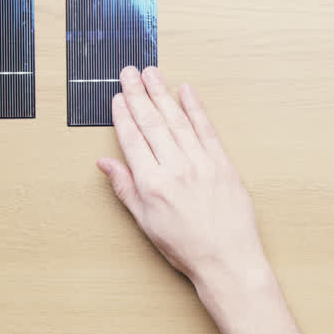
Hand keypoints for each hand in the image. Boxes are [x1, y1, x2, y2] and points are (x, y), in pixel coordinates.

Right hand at [97, 66, 269, 293]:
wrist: (227, 260)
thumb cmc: (186, 246)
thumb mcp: (145, 222)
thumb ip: (125, 188)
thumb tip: (105, 163)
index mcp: (153, 184)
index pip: (133, 140)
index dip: (123, 116)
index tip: (118, 97)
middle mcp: (176, 169)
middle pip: (153, 123)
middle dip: (139, 94)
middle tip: (129, 72)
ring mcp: (201, 163)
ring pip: (177, 120)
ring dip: (163, 94)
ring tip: (152, 74)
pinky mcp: (222, 164)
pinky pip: (206, 129)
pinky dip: (195, 108)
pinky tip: (186, 91)